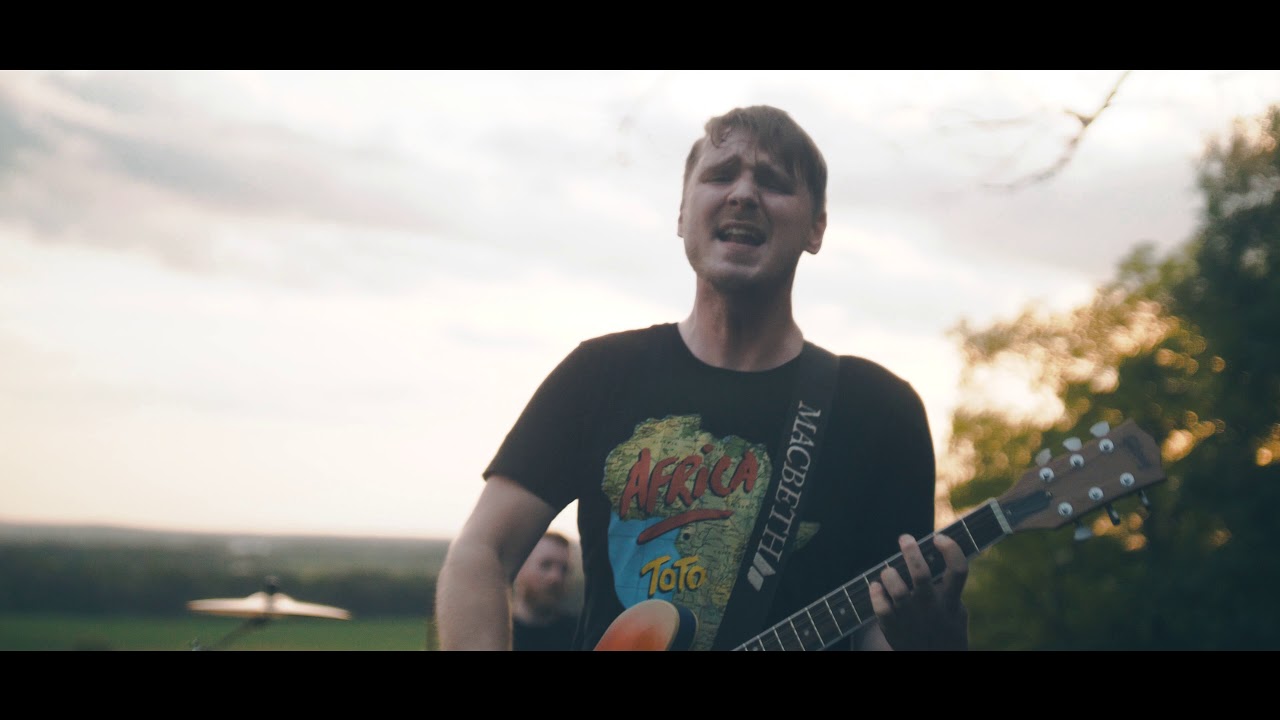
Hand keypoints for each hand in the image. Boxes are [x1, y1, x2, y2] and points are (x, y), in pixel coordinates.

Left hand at [868, 533, 968, 650]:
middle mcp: (932, 608)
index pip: (958, 570)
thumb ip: (948, 585)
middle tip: (905, 539)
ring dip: (890, 574)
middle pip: (921, 574)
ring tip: (888, 571)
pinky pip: (882, 608)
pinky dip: (876, 594)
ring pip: (898, 590)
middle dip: (911, 552)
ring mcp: (912, 619)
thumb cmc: (944, 627)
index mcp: (951, 600)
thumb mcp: (955, 610)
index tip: (938, 538)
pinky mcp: (894, 628)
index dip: (950, 549)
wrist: (934, 659)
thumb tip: (938, 551)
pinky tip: (875, 587)